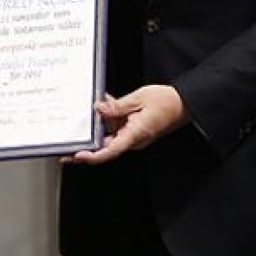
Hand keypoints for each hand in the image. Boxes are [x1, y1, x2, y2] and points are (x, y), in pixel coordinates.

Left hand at [63, 85, 188, 164]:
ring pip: (111, 135)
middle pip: (106, 145)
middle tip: (72, 138)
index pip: (109, 151)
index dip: (91, 156)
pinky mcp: (136, 132)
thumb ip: (116, 106)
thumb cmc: (167, 101)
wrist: (184, 103)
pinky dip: (112, 119)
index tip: (76, 156)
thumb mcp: (138, 98)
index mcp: (134, 135)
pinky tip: (109, 105)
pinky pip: (119, 128)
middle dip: (90, 139)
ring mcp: (135, 137)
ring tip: (99, 106)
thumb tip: (99, 109)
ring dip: (103, 123)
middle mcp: (134, 140)